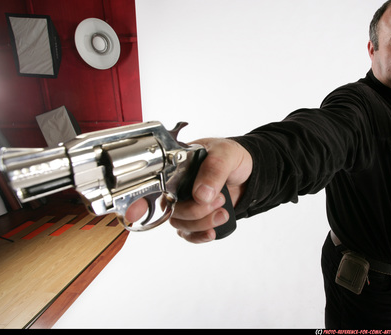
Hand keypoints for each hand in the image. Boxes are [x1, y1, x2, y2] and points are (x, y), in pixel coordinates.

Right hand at [125, 138, 252, 242]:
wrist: (250, 171)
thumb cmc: (232, 157)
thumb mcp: (226, 154)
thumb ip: (214, 170)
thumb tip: (201, 194)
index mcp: (176, 167)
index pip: (153, 184)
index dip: (141, 199)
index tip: (140, 211)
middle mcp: (177, 187)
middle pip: (170, 209)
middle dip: (196, 211)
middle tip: (218, 200)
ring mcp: (186, 203)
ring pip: (180, 224)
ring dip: (202, 223)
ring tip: (224, 210)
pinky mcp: (197, 217)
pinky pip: (189, 233)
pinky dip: (200, 236)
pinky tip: (213, 232)